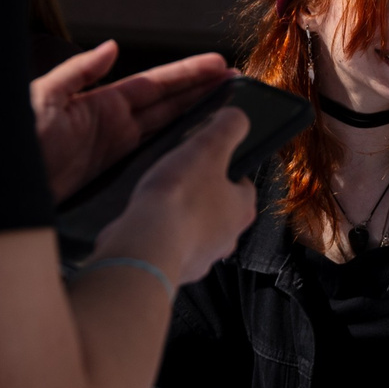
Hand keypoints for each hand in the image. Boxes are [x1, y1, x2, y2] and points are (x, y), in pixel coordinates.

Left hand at [29, 41, 234, 199]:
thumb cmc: (12, 141)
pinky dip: (172, 160)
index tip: (219, 66)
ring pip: (165, 135)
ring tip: (228, 115)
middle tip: (237, 87)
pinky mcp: (111, 182)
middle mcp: (112, 128)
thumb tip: (112, 48)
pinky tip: (194, 158)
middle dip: (202, 95)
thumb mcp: (42, 97)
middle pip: (168, 108)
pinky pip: (150, 166)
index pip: (155, 85)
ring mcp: (114, 156)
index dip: (188, 75)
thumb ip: (78, 72)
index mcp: (101, 104)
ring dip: (195, 124)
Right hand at [96, 108, 256, 286]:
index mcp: (242, 209)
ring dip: (180, 216)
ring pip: (194, 230)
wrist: (145, 248)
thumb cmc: (179, 201)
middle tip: (180, 177)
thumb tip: (239, 118)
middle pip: (218, 208)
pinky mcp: (174, 268)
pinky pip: (170, 246)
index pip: (243, 184)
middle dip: (200, 194)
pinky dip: (160, 235)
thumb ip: (227, 128)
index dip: (225, 168)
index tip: (208, 159)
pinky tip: (145, 222)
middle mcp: (227, 238)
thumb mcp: (208, 148)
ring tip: (159, 200)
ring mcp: (201, 257)